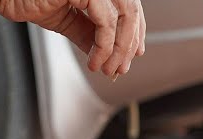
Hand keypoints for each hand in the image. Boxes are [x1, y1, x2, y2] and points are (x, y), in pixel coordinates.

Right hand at [0, 0, 144, 75]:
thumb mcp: (68, 21)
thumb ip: (90, 34)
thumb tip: (109, 55)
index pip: (129, 4)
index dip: (135, 31)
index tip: (132, 55)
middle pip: (131, 10)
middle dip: (129, 43)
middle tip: (120, 68)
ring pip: (124, 16)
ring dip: (119, 48)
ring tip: (108, 68)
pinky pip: (105, 22)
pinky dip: (104, 46)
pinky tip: (94, 61)